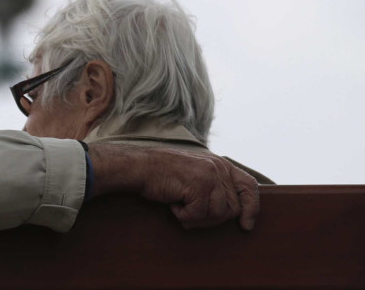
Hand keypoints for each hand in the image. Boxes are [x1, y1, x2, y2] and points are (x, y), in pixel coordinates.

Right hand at [88, 144, 258, 229]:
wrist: (140, 166)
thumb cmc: (164, 174)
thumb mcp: (196, 174)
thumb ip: (216, 185)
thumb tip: (235, 211)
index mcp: (221, 164)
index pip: (249, 186)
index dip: (252, 208)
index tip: (246, 226)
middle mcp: (218, 167)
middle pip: (232, 208)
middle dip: (212, 218)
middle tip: (191, 214)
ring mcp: (209, 175)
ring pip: (218, 214)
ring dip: (197, 217)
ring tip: (180, 206)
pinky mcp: (198, 184)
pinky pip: (199, 214)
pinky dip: (184, 216)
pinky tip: (173, 204)